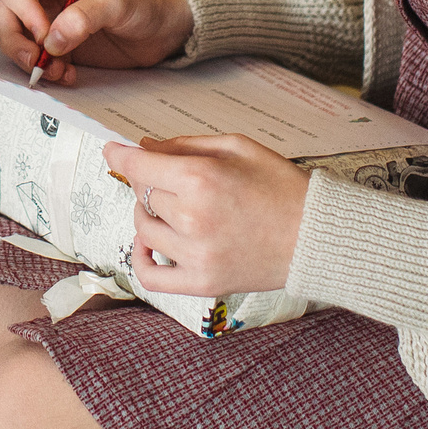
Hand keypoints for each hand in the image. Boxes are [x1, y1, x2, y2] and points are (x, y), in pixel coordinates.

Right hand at [0, 0, 194, 85]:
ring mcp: (45, 17)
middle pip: (5, 15)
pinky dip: (44, 71)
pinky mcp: (54, 42)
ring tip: (61, 71)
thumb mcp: (119, 2)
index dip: (22, 12)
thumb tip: (52, 40)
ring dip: (31, 61)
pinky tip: (68, 74)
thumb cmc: (144, 1)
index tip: (44, 35)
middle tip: (39, 62)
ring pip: (14, 39)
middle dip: (18, 42)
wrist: (163, 28)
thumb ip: (86, 16)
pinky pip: (33, 58)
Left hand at [107, 134, 309, 296]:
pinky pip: (150, 276)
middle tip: (171, 178)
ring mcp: (196, 255)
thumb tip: (145, 147)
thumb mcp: (238, 147)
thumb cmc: (281, 186)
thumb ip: (186, 145)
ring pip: (144, 229)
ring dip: (149, 214)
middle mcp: (192, 218)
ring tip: (173, 208)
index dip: (120, 155)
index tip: (112, 150)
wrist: (316, 236)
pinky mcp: (202, 283)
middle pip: (143, 195)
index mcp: (201, 179)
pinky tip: (152, 243)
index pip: (139, 166)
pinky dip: (142, 258)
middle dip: (149, 181)